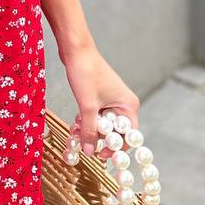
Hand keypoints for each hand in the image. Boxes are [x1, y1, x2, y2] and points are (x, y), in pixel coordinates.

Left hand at [61, 43, 140, 158]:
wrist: (75, 50)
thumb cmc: (86, 72)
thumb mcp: (87, 106)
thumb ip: (89, 130)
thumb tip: (89, 152)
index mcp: (129, 105)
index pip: (129, 136)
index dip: (115, 147)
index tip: (99, 155)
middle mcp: (124, 103)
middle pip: (115, 131)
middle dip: (99, 138)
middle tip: (84, 142)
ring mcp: (112, 100)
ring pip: (104, 124)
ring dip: (90, 129)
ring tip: (77, 130)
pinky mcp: (101, 97)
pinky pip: (97, 116)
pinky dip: (87, 120)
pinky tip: (76, 121)